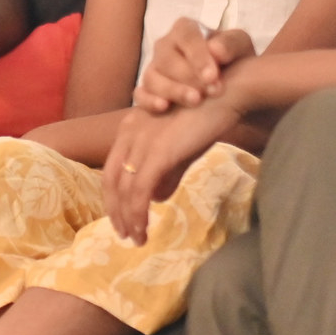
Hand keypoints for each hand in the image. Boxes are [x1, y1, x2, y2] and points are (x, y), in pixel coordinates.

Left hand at [105, 93, 241, 242]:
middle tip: (125, 234)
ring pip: (125, 190)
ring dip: (129, 219)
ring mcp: (141, 142)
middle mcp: (129, 133)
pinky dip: (139, 213)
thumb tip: (157, 199)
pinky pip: (140, 190)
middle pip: (111, 181)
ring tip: (137, 239)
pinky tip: (144, 229)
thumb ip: (167, 173)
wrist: (224, 95)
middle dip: (116, 212)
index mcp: (131, 129)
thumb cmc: (206, 119)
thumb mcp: (181, 150)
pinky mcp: (157, 153)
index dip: (113, 197)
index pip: (112, 170)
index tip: (121, 218)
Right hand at [135, 19, 252, 111]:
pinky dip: (149, 100)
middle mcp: (165, 46)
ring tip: (195, 101)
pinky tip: (164, 107)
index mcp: (185, 30)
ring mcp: (154, 68)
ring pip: (152, 77)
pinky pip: (140, 94)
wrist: (228, 84)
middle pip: (166, 58)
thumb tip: (216, 50)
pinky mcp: (147, 90)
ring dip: (173, 90)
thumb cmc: (232, 60)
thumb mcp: (240, 47)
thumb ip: (231, 44)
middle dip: (189, 76)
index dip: (198, 56)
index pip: (186, 36)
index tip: (213, 76)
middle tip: (211, 92)